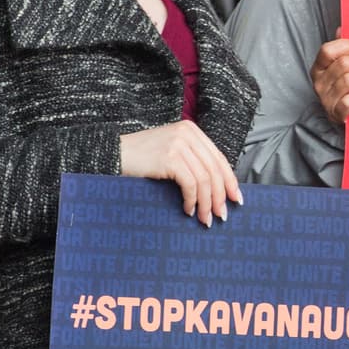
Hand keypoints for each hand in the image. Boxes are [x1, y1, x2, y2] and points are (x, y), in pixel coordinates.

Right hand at [119, 120, 241, 225]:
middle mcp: (188, 134)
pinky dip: (192, 200)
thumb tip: (216, 188)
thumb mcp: (170, 152)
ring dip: (207, 203)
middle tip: (222, 215)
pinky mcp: (169, 157)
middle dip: (220, 196)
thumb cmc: (141, 158)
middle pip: (214, 169)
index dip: (229, 180)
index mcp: (192, 130)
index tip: (236, 198)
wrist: (112, 154)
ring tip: (205, 218)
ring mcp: (179, 144)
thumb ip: (191, 160)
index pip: (218, 158)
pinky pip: (190, 184)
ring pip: (204, 179)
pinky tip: (188, 210)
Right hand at [312, 29, 348, 122]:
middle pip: (343, 64)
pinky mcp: (335, 114)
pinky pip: (348, 102)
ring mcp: (326, 99)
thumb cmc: (345, 88)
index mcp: (319, 68)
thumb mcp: (340, 67)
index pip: (327, 50)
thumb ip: (341, 49)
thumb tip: (341, 28)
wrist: (344, 116)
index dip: (345, 46)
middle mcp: (319, 83)